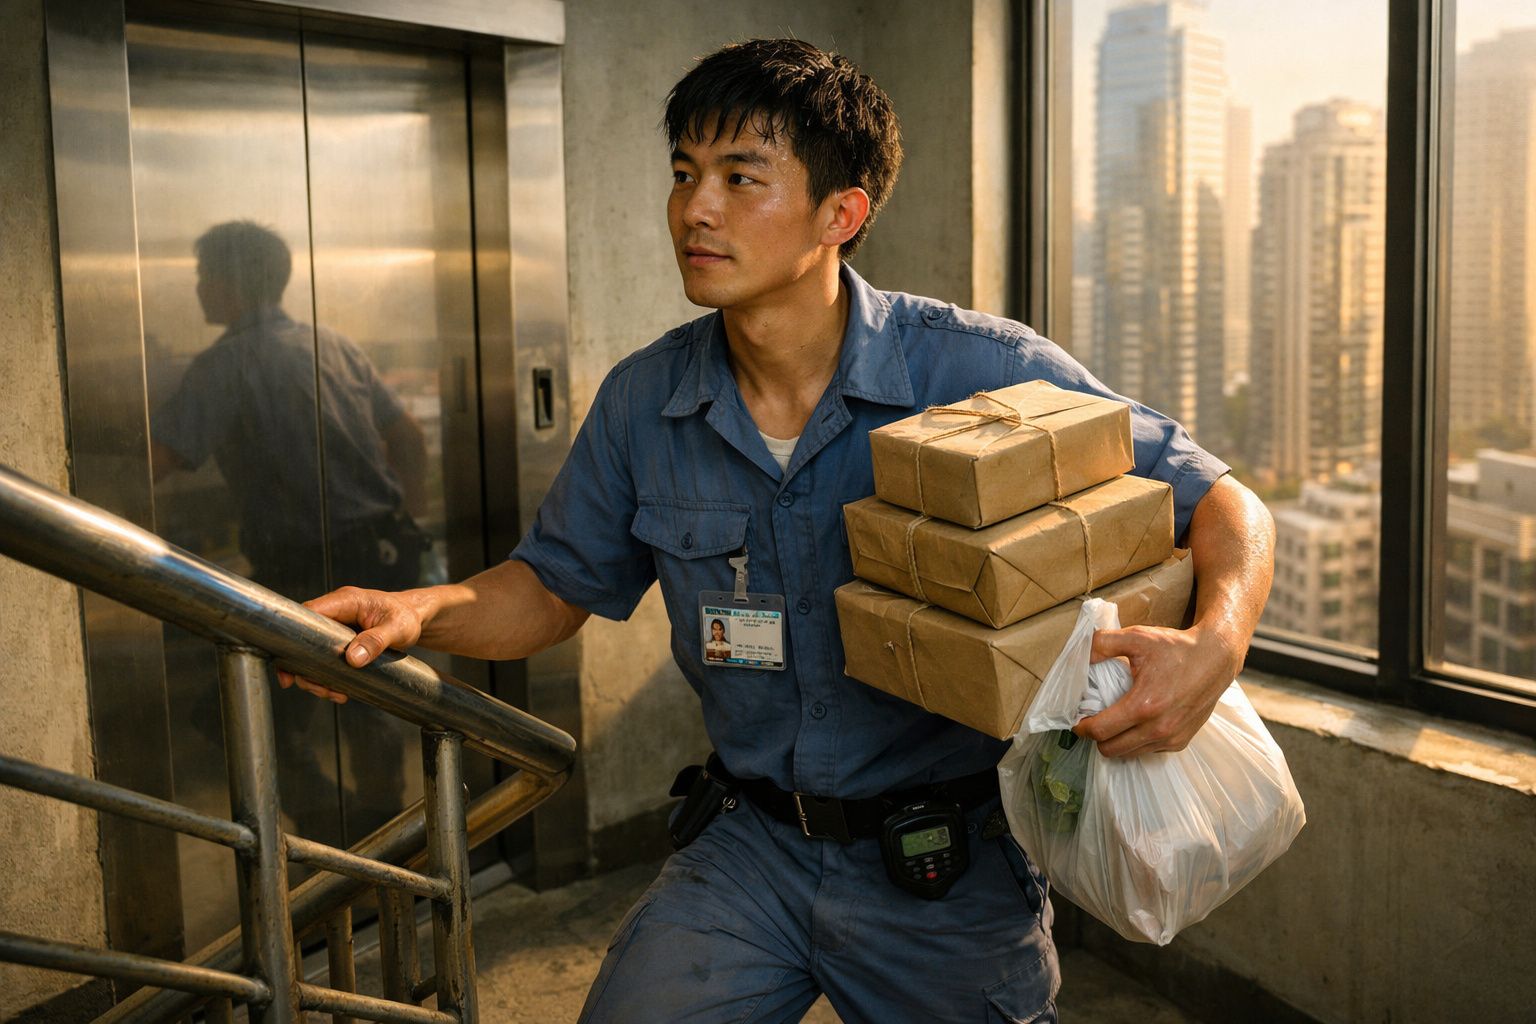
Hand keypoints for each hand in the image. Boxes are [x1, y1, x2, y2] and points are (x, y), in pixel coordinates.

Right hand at [276, 586, 427, 703]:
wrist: (418, 618)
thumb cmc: (407, 616)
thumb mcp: (398, 628)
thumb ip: (376, 641)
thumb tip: (353, 658)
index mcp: (345, 601)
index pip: (306, 614)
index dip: (292, 639)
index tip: (289, 669)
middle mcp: (336, 612)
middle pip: (304, 639)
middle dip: (306, 668)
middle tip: (319, 689)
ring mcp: (336, 627)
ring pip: (312, 653)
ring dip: (317, 676)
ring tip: (334, 693)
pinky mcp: (340, 640)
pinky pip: (325, 658)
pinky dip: (328, 675)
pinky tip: (339, 689)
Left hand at [1071, 623, 1241, 757]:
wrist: (1215, 658)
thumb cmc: (1176, 648)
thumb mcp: (1138, 637)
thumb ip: (1103, 644)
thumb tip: (1080, 656)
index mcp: (1143, 706)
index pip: (1100, 730)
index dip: (1082, 728)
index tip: (1076, 721)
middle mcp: (1158, 728)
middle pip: (1111, 749)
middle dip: (1097, 738)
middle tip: (1094, 721)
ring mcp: (1171, 738)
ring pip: (1129, 753)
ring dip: (1117, 742)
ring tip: (1114, 722)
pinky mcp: (1181, 741)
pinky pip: (1148, 750)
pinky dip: (1137, 742)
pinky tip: (1136, 723)